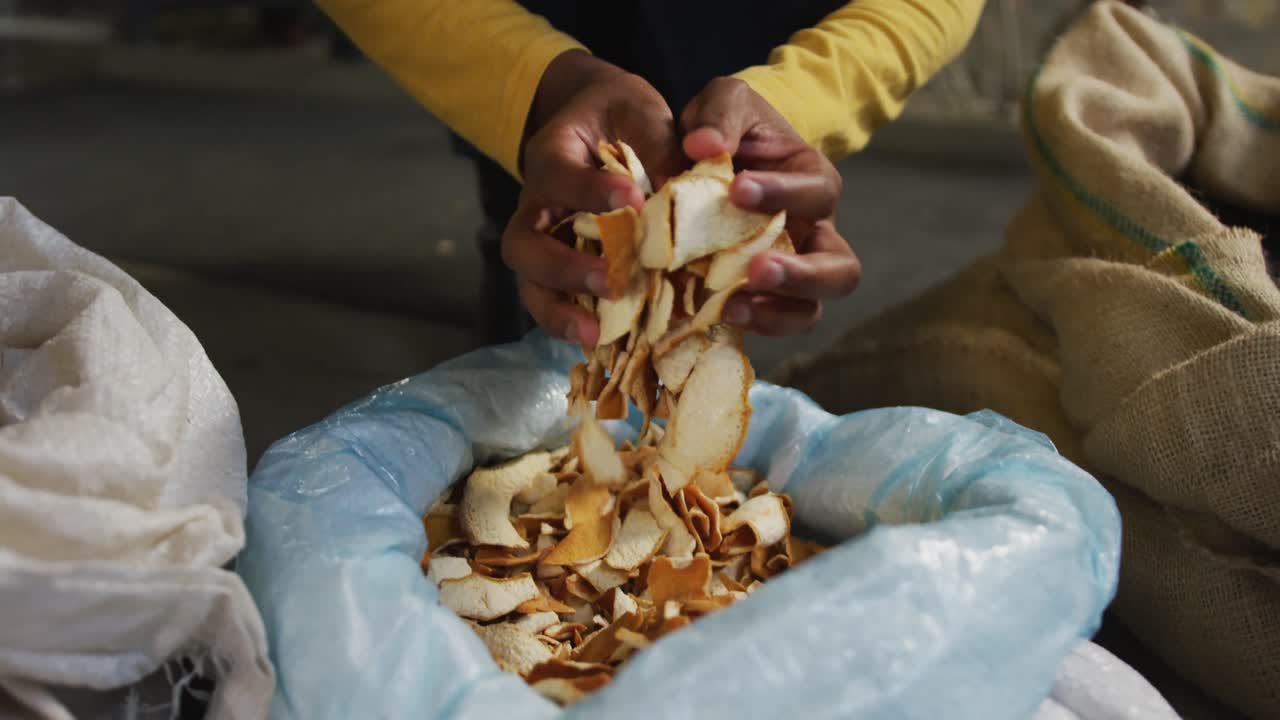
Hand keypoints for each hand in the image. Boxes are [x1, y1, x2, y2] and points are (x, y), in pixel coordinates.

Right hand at [501, 50, 682, 344]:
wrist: (602, 117)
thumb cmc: (623, 114)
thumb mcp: (643, 114)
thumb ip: (660, 149)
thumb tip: (686, 198)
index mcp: (552, 155)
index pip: (556, 174)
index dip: (588, 190)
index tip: (633, 198)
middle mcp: (536, 203)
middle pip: (522, 244)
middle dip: (562, 267)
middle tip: (610, 279)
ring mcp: (543, 240)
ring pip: (529, 282)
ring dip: (558, 310)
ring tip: (595, 332)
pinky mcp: (561, 266)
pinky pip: (555, 300)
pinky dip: (575, 321)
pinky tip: (607, 340)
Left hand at [681, 77, 860, 335]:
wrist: (713, 152)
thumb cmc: (728, 126)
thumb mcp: (724, 102)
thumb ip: (718, 114)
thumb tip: (704, 146)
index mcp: (812, 180)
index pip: (817, 192)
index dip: (783, 193)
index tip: (738, 188)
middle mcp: (813, 232)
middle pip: (840, 269)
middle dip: (803, 275)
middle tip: (757, 270)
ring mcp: (791, 269)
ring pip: (813, 308)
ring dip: (778, 313)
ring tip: (733, 307)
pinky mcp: (760, 294)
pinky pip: (769, 323)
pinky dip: (748, 325)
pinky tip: (714, 315)